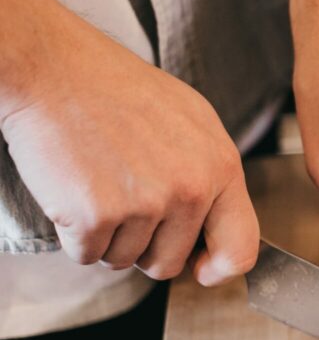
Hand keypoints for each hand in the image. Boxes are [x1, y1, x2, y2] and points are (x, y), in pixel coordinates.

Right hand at [0, 0, 257, 283]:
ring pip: (126, 260)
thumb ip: (211, 174)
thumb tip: (217, 228)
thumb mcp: (192, 121)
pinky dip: (75, 235)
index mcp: (221, 167)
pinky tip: (75, 191)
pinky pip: (87, 255)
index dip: (219, 270)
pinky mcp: (96, 215)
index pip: (241, 248)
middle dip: (145, 246)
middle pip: (170, 262)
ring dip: (108, 237)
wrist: (55, 68)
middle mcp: (191, 190)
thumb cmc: (117, 90)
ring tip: (100, 184)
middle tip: (123, 201)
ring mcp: (145, 204)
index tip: (203, 271)